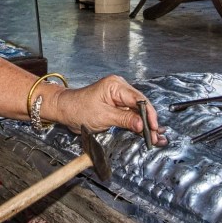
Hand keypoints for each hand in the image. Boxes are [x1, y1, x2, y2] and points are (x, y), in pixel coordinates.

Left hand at [51, 75, 166, 146]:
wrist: (65, 111)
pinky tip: (146, 132)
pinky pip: (131, 114)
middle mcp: (119, 88)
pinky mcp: (117, 106)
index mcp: (115, 85)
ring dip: (145, 124)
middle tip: (156, 136)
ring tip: (154, 137)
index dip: (148, 114)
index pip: (138, 99)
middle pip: (140, 105)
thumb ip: (124, 119)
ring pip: (137, 111)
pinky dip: (138, 124)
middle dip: (149, 121)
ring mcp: (119, 97)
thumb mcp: (103, 116)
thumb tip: (141, 124)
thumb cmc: (78, 108)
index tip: (153, 127)